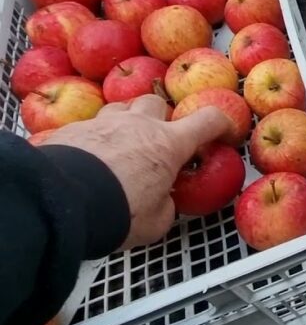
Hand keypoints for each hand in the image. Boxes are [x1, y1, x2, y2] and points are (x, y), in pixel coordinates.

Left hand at [43, 95, 229, 248]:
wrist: (63, 202)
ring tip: (120, 145)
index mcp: (167, 144)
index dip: (220, 123)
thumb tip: (163, 203)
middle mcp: (137, 125)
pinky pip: (86, 128)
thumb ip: (165, 206)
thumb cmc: (119, 211)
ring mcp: (102, 124)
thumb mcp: (156, 221)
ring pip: (119, 108)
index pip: (207, 120)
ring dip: (124, 122)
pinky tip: (86, 159)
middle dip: (159, 118)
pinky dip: (91, 140)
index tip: (223, 131)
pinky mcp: (70, 130)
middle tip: (156, 140)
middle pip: (155, 103)